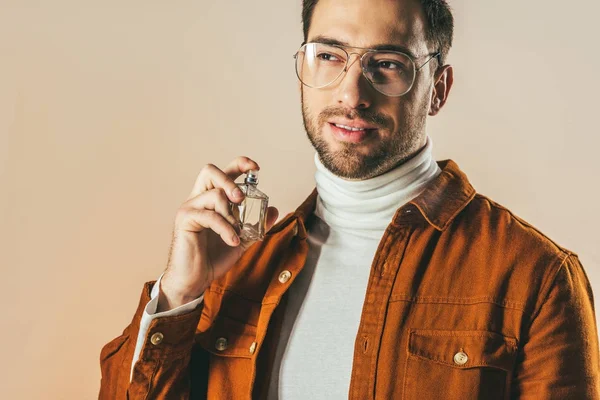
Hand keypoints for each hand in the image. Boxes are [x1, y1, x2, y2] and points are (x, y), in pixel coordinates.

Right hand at [157, 157, 278, 311]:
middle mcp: (198, 199)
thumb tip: (274, 210)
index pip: (223, 172)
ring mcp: (190, 208)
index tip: (256, 168)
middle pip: (210, 171)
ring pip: (213, 194)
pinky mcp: (185, 220)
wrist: (193, 281)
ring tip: (237, 231)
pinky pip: (210, 216)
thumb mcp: (241, 239)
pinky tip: (233, 241)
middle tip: (241, 199)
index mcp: (211, 200)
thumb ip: (256, 225)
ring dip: (231, 213)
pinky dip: (226, 228)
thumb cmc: (212, 258)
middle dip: (230, 180)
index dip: (239, 164)